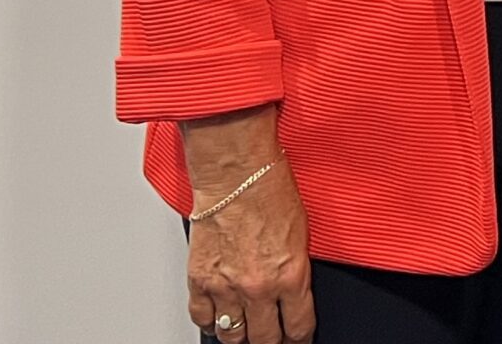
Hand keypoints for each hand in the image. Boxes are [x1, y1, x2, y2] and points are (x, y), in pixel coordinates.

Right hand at [180, 109, 311, 343]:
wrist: (237, 174)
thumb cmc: (271, 191)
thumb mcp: (302, 235)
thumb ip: (296, 270)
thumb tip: (295, 293)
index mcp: (291, 276)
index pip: (298, 327)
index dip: (299, 338)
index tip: (298, 339)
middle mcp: (258, 287)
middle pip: (264, 339)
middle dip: (272, 342)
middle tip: (274, 339)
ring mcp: (225, 287)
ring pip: (231, 334)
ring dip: (240, 335)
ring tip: (246, 332)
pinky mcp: (199, 280)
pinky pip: (202, 317)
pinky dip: (209, 321)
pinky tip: (217, 318)